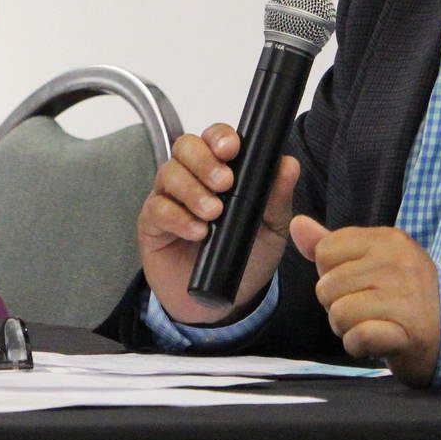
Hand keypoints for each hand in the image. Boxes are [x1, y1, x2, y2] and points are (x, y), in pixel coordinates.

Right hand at [136, 122, 299, 326]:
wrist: (223, 302)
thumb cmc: (246, 257)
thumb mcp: (271, 229)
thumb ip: (277, 197)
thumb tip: (288, 164)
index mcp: (221, 169)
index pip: (214, 138)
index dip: (220, 137)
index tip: (232, 150)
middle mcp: (192, 176)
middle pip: (186, 146)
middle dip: (204, 160)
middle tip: (225, 183)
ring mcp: (169, 198)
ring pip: (169, 172)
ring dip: (193, 190)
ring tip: (213, 213)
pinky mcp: (152, 223)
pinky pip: (157, 208)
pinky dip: (178, 218)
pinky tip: (197, 232)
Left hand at [292, 217, 440, 384]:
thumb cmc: (404, 294)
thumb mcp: (371, 260)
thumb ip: (330, 244)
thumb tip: (296, 224)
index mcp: (387, 239)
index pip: (325, 251)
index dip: (331, 274)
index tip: (357, 284)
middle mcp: (396, 262)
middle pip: (326, 286)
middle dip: (337, 306)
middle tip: (367, 310)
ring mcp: (404, 296)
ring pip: (338, 313)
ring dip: (347, 328)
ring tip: (373, 324)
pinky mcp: (409, 331)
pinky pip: (357, 337)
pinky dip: (359, 346)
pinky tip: (378, 342)